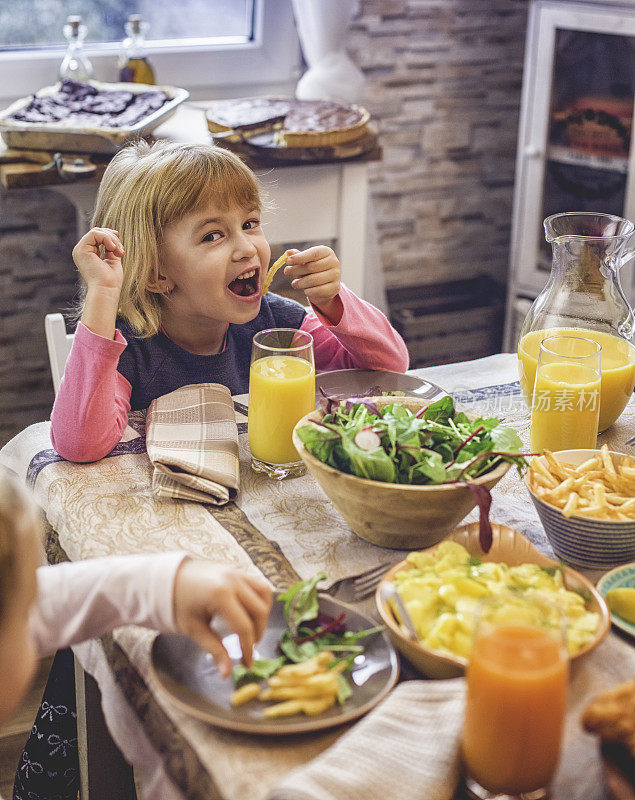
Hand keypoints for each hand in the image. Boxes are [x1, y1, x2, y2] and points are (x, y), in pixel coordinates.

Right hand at [72, 227, 124, 294]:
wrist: (107, 290)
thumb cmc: (111, 281)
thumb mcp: (112, 261)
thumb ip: (111, 250)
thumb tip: (114, 238)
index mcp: (88, 254)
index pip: (98, 236)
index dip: (111, 237)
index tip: (120, 248)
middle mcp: (82, 251)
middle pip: (97, 232)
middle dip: (113, 238)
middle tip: (121, 251)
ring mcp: (80, 250)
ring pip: (96, 231)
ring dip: (111, 239)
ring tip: (118, 251)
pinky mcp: (81, 250)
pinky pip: (94, 233)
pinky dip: (107, 238)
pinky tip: (113, 248)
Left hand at [173, 560, 271, 678]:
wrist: (169, 579)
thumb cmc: (178, 604)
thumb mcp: (194, 628)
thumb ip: (214, 649)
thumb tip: (227, 673)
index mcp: (221, 596)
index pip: (244, 627)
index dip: (248, 648)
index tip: (247, 665)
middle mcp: (234, 581)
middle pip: (259, 611)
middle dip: (258, 633)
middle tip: (249, 648)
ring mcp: (237, 572)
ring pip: (264, 594)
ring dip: (262, 615)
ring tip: (252, 630)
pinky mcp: (238, 570)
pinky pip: (258, 585)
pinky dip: (261, 600)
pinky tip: (252, 613)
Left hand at [284, 246, 340, 313]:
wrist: (326, 284)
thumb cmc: (314, 269)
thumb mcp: (306, 261)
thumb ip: (298, 256)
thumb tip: (288, 253)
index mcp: (327, 252)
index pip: (313, 254)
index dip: (299, 257)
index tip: (288, 261)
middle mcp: (334, 262)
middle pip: (311, 267)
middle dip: (296, 270)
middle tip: (287, 272)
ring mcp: (336, 275)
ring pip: (313, 280)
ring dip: (300, 283)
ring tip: (295, 283)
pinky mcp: (335, 288)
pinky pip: (318, 291)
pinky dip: (308, 291)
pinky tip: (305, 290)